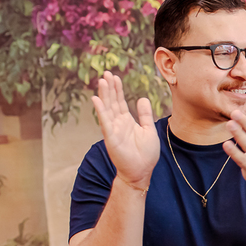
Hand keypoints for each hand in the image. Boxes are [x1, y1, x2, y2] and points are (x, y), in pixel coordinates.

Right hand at [91, 71, 159, 188]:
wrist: (141, 171)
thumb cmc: (146, 154)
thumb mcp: (149, 130)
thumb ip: (145, 114)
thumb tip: (142, 98)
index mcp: (127, 121)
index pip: (120, 101)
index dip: (117, 89)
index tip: (115, 76)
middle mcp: (118, 123)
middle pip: (112, 102)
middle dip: (109, 88)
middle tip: (106, 73)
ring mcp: (113, 130)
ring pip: (107, 108)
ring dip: (104, 95)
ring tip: (102, 81)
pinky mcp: (111, 138)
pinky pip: (105, 122)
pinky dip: (101, 111)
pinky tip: (96, 99)